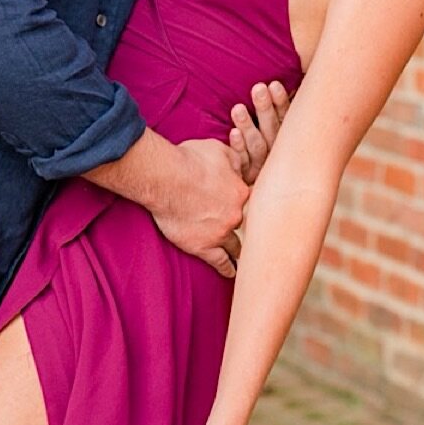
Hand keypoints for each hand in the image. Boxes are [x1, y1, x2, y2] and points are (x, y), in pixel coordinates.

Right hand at [152, 137, 247, 277]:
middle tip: (256, 239)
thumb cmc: (190, 160)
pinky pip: (221, 262)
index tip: (252, 210)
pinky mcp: (203, 246)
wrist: (167, 178)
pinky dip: (227, 269)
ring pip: (237, 246)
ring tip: (245, 261)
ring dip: (241, 253)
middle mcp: (236, 215)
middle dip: (249, 230)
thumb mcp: (219, 150)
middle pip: (246, 225)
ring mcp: (221, 233)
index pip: (249, 202)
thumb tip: (241, 160)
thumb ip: (234, 158)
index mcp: (241, 193)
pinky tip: (231, 274)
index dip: (246, 204)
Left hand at [229, 81, 289, 185]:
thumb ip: (272, 108)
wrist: (238, 190)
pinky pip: (242, 162)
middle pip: (272, 131)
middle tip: (258, 88)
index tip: (273, 85)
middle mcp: (277, 154)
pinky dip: (238, 147)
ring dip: (248, 125)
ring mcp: (262, 167)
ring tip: (237, 108)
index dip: (281, 103)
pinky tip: (233, 133)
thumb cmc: (254, 145)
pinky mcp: (246, 177)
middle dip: (265, 108)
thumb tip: (273, 80)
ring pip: (257, 146)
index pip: (286, 120)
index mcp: (286, 139)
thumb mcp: (267, 126)